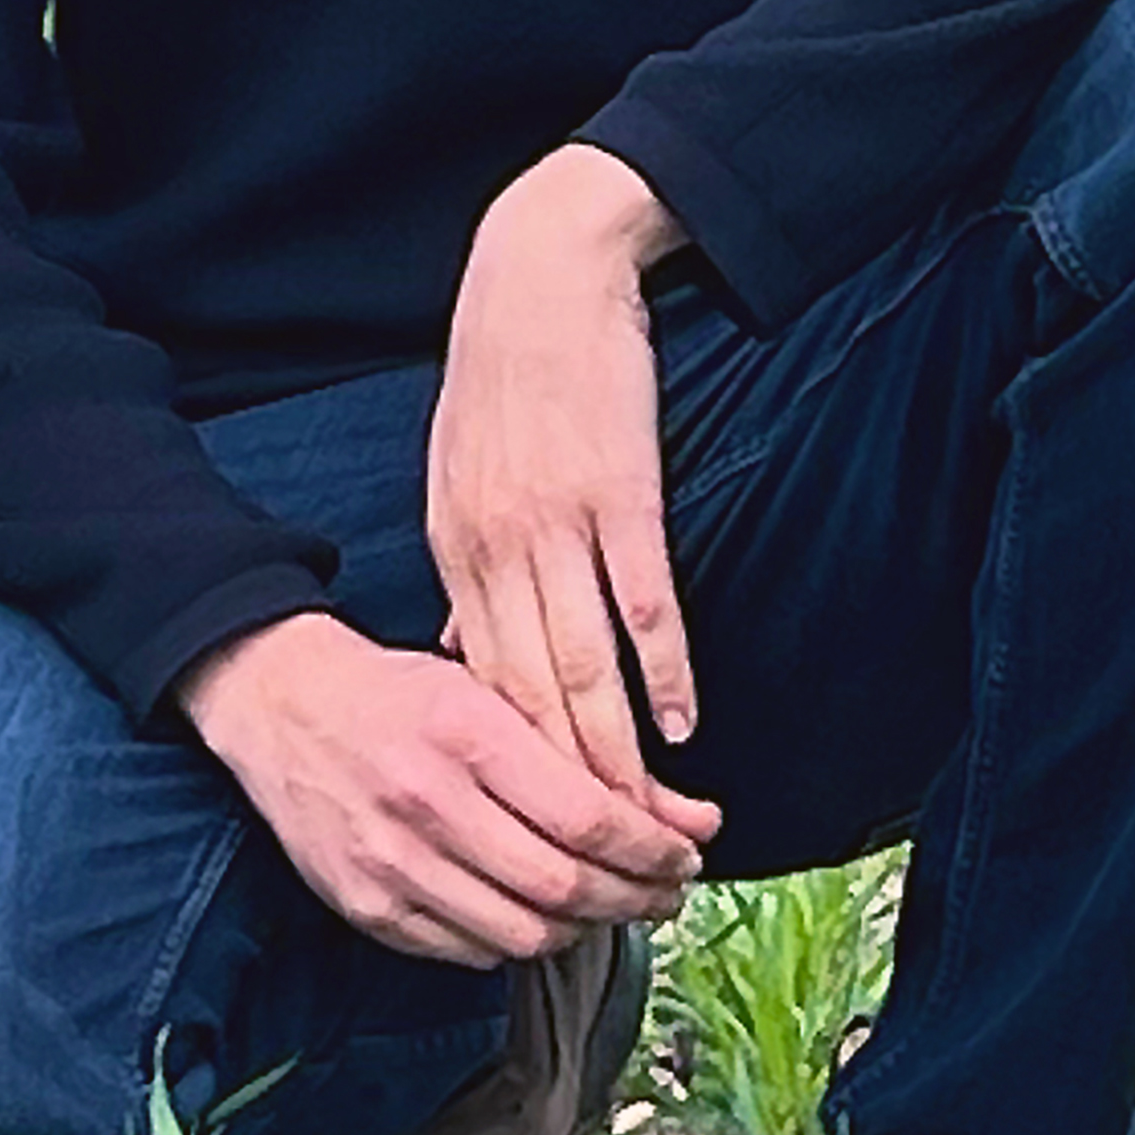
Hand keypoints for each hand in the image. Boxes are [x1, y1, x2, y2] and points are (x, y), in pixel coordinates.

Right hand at [176, 613, 714, 967]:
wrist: (280, 705)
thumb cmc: (402, 694)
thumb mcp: (495, 692)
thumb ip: (592, 754)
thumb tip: (697, 820)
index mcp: (469, 733)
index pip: (591, 820)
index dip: (655, 853)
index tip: (686, 856)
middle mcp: (427, 802)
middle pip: (565, 888)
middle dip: (636, 901)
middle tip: (664, 893)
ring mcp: (391, 862)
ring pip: (523, 933)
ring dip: (584, 930)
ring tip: (608, 906)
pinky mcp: (365, 905)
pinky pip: (468, 952)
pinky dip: (519, 941)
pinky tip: (538, 914)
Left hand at [426, 143, 705, 808]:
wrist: (545, 270)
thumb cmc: (508, 378)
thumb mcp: (460, 479)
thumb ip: (468, 573)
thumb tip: (465, 655)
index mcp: (454, 553)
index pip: (482, 693)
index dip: (515, 773)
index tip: (540, 836)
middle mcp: (494, 551)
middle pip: (529, 703)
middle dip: (569, 793)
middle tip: (607, 864)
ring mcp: (556, 524)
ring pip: (582, 669)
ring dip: (618, 756)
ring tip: (651, 821)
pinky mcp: (618, 492)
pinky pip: (639, 602)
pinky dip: (662, 671)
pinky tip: (680, 727)